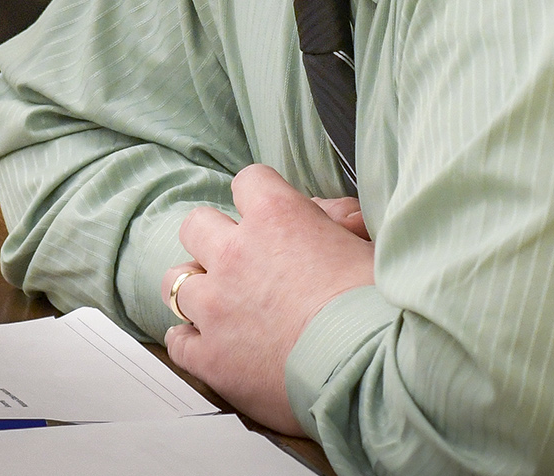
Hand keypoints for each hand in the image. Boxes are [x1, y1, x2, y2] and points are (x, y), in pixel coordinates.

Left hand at [162, 165, 375, 434]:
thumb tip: (334, 216)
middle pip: (196, 224)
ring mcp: (215, 306)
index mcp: (277, 217)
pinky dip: (190, 341)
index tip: (269, 215)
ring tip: (219, 303)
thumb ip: (339, 224)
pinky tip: (210, 344)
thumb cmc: (378, 307)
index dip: (259, 195)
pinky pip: (177, 340)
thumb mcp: (368, 248)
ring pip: (175, 280)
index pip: (249, 180)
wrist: (368, 372)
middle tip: (238, 260)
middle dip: (213, 237)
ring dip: (196, 288)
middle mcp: (235, 254)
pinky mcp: (209, 356)